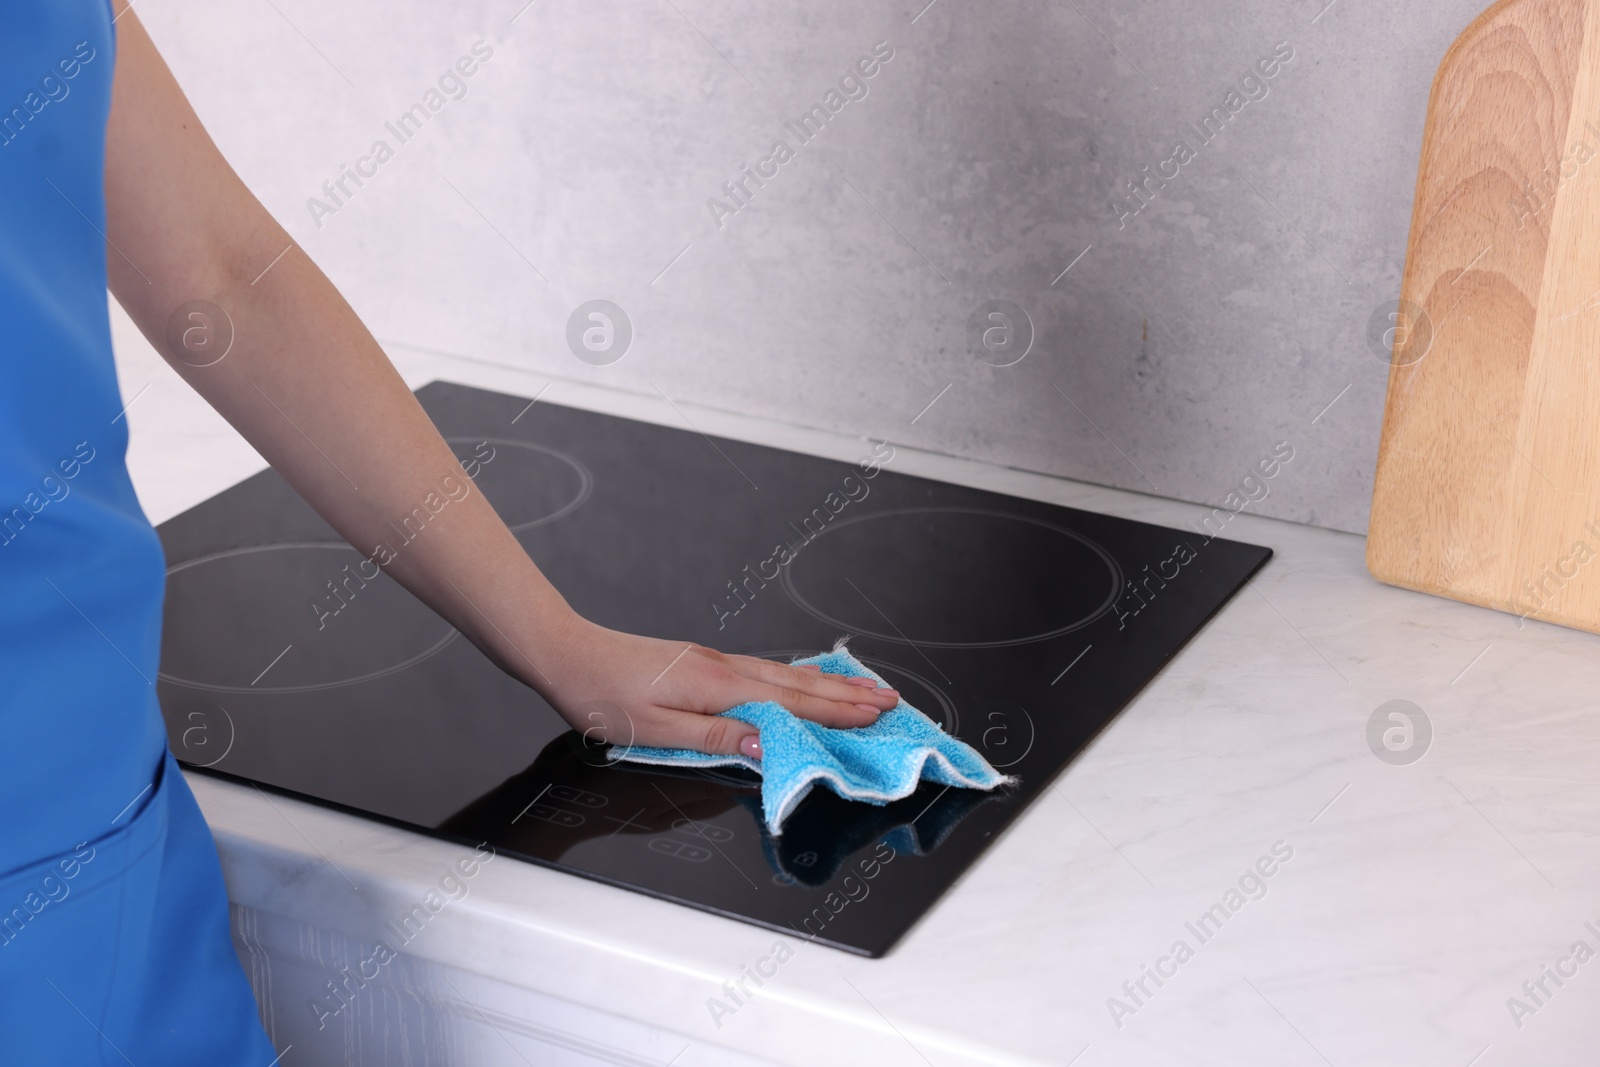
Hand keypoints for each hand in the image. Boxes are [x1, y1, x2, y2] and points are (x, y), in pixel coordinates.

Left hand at [536, 616, 898, 758]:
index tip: (877, 715)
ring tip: (864, 688)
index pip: (791, 703)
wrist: (568, 655)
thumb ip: (715, 738)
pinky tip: (804, 680)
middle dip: (847, 694)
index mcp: (717, 687)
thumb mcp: (655, 730)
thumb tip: (766, 746)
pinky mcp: (702, 664)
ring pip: (785, 674)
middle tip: (891, 700)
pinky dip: (797, 677)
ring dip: (828, 683)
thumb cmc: (602, 696)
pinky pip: (765, 671)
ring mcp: (715, 662)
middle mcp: (723, 669)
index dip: (837, 712)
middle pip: (798, 683)